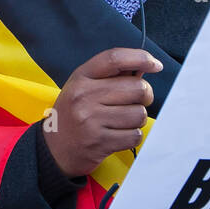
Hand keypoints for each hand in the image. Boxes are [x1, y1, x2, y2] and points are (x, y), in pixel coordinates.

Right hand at [46, 47, 162, 178]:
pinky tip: (119, 135)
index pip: (114, 59)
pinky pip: (134, 135)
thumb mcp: (82, 88)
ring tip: (122, 121)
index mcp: (80, 78)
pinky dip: (132, 136)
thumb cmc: (74, 115)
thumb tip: (144, 67)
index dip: (140, 58)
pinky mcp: (100, 142)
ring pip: (139, 113)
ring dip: (137, 119)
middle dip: (145, 95)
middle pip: (137, 88)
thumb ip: (109, 76)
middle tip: (136, 102)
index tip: (155, 64)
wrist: (54, 150)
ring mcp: (91, 120)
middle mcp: (84, 97)